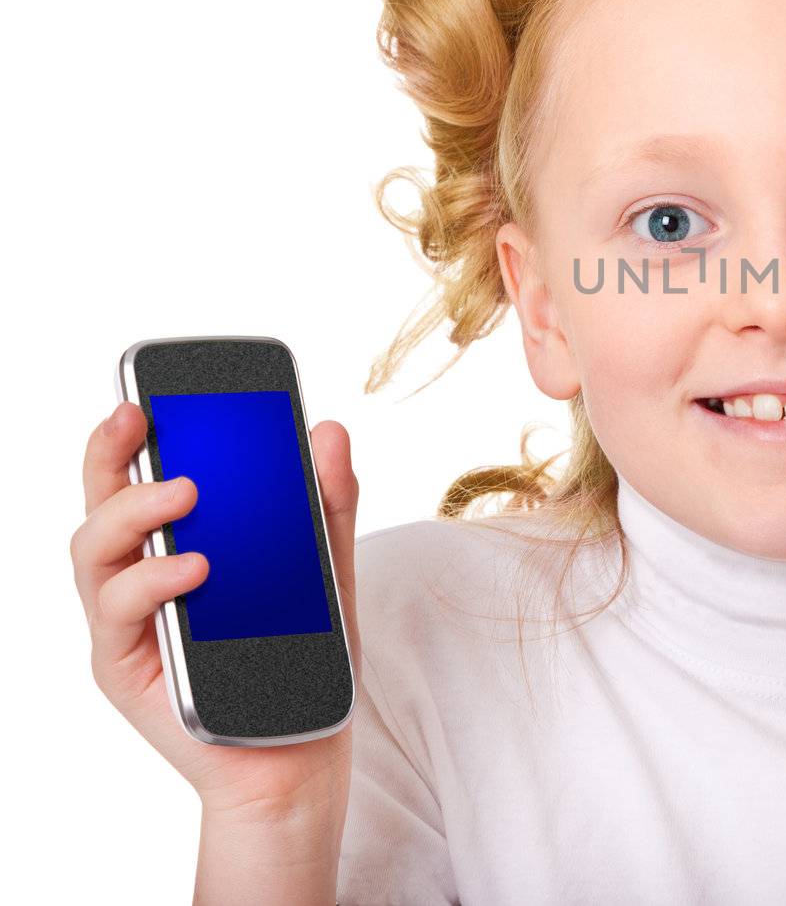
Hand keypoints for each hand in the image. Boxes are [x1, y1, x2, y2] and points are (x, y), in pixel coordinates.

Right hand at [71, 401, 365, 821]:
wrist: (300, 756)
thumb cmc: (302, 662)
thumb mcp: (326, 569)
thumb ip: (325, 504)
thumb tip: (329, 431)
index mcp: (180, 546)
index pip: (143, 478)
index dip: (134, 434)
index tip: (149, 393)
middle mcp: (141, 579)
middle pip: (101, 503)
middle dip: (108, 452)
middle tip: (138, 419)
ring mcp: (128, 624)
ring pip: (92, 552)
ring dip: (131, 510)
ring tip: (184, 491)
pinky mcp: (127, 667)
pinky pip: (120, 612)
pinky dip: (152, 580)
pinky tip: (195, 566)